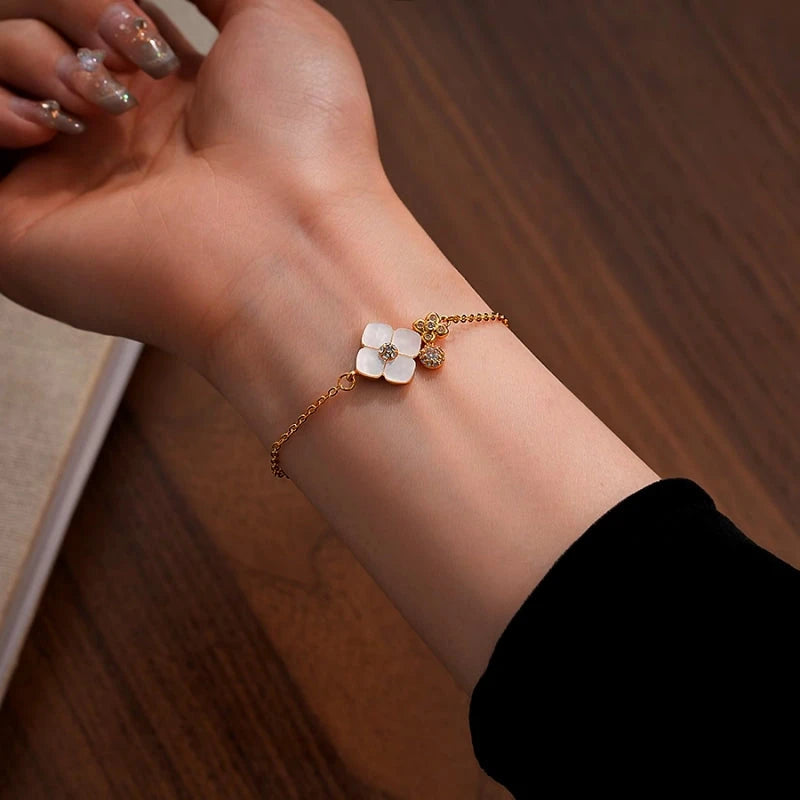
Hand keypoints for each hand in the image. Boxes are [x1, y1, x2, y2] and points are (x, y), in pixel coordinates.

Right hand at [0, 0, 383, 374]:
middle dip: (73, 6)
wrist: (289, 242)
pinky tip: (42, 129)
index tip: (144, 22)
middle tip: (135, 56)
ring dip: (30, 52)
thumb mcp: (282, 24)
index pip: (89, 16)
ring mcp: (63, 177)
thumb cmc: (303, 143)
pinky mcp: (18, 225)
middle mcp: (111, 136)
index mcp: (166, 96)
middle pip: (32, 27)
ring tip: (100, 103)